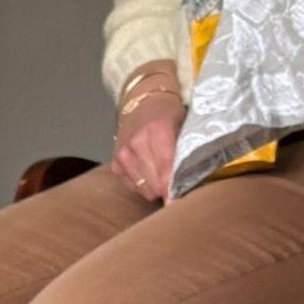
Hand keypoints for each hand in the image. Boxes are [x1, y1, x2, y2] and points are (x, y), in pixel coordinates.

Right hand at [110, 74, 184, 201]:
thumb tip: (188, 187)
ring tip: (163, 175)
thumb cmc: (168, 115)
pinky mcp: (115, 164)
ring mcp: (123, 154)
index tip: (181, 202)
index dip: (176, 191)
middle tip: (178, 186)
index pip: (168, 173)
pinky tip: (149, 171)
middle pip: (156, 186)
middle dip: (168, 190)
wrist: (143, 101)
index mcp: (157, 132)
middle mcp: (136, 144)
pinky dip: (143, 184)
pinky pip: (133, 187)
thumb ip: (186, 154)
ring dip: (156, 187)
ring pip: (145, 190)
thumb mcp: (183, 126)